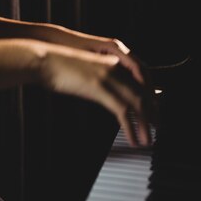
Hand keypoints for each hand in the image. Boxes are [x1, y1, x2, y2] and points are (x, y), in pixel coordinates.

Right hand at [37, 43, 156, 147]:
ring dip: (146, 124)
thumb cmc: (58, 66)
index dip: (150, 97)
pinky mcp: (100, 87)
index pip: (140, 80)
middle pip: (143, 91)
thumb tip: (102, 93)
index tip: (153, 112)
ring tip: (148, 140)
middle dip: (153, 112)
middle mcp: (114, 67)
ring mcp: (108, 76)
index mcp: (110, 61)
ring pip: (137, 102)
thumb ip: (96, 79)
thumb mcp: (82, 71)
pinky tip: (133, 139)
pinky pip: (123, 111)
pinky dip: (132, 128)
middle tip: (157, 128)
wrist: (43, 59)